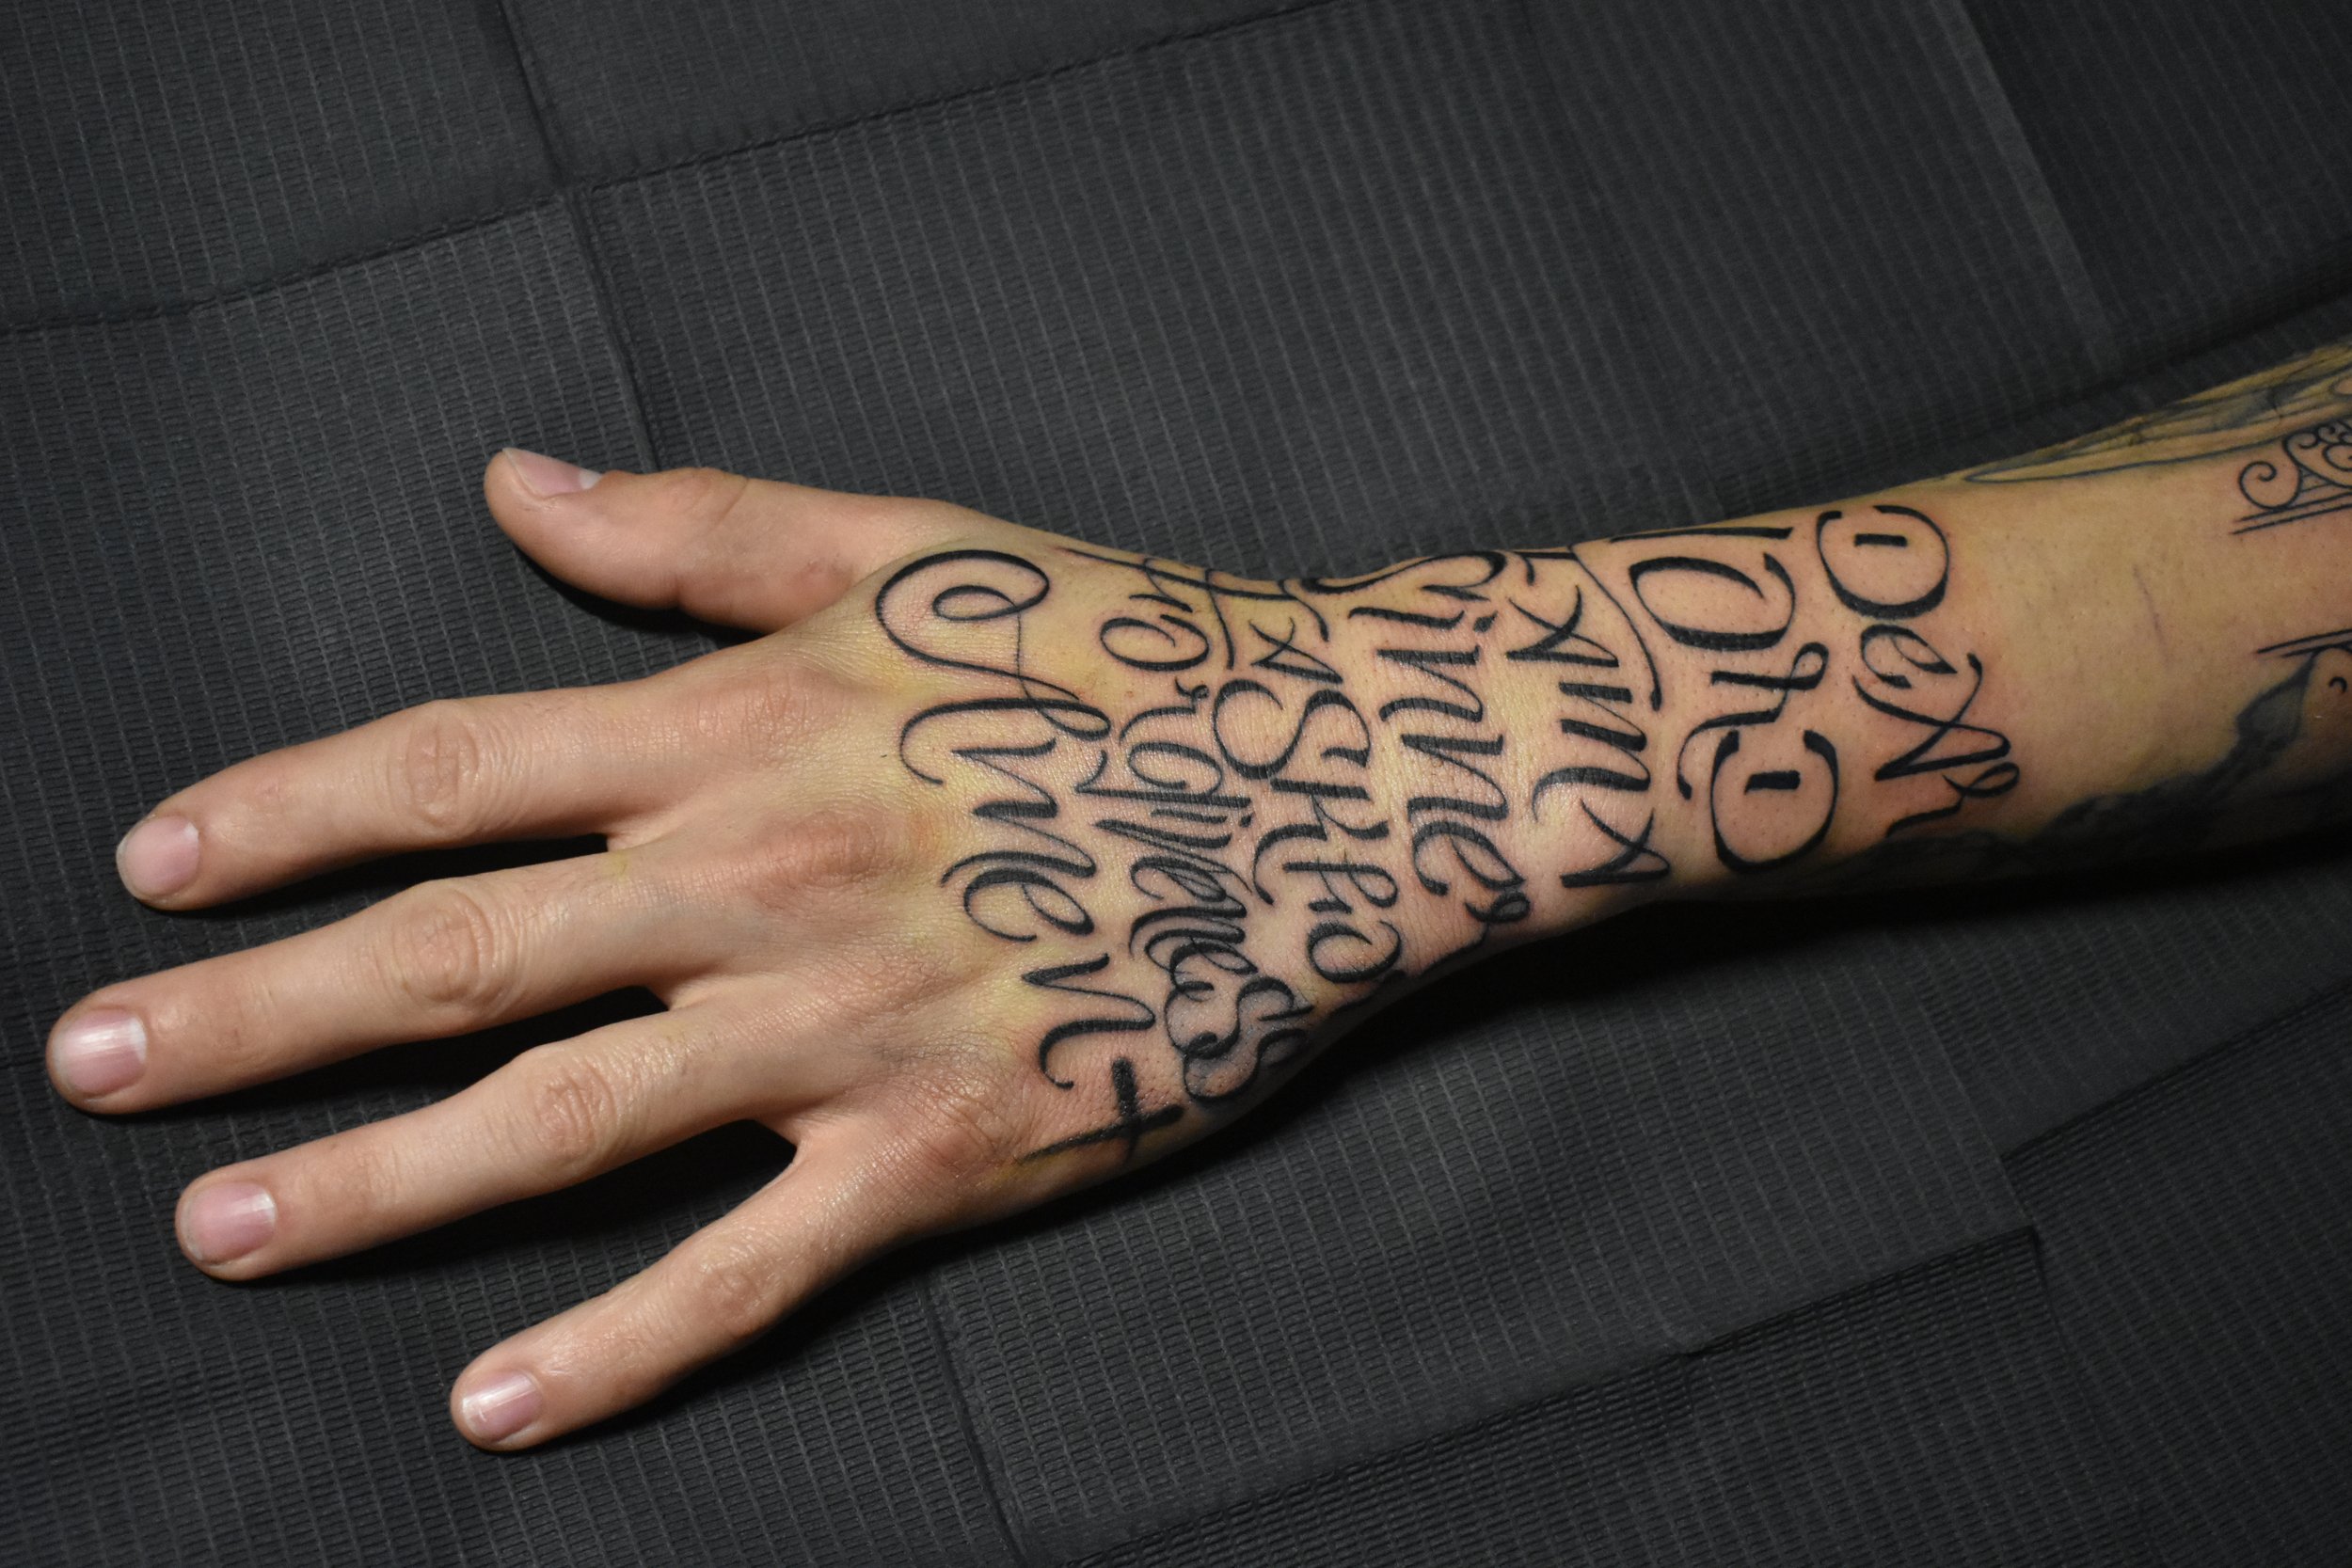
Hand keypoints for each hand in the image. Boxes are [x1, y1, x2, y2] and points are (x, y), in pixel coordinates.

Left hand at [48, 450, 1630, 1448]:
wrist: (1336, 784)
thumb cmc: (1122, 654)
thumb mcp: (905, 549)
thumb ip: (692, 528)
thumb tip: (505, 484)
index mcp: (743, 731)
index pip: (456, 771)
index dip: (285, 816)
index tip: (152, 868)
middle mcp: (763, 882)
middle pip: (461, 954)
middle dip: (257, 1016)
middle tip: (95, 1067)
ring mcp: (848, 1030)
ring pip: (570, 1122)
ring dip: (377, 1181)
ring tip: (222, 1228)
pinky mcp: (943, 1150)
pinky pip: (756, 1267)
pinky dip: (624, 1342)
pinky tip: (498, 1403)